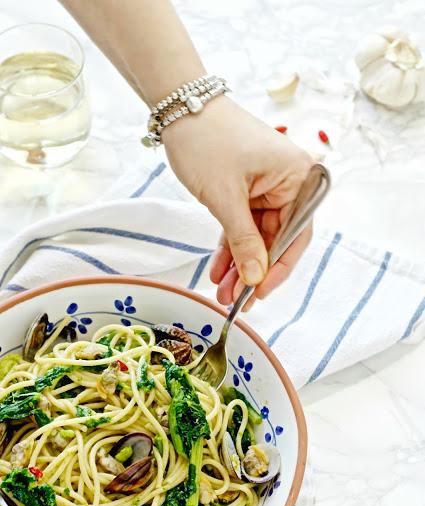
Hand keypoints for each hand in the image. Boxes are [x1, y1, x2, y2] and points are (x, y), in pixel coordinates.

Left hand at [163, 96, 312, 309]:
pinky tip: (218, 271)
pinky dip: (230, 247)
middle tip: (234, 300)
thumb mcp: (226, 197)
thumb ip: (243, 241)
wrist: (181, 107)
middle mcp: (290, 184)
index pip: (295, 235)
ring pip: (256, 238)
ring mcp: (268, 188)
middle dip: (252, 271)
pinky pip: (242, 226)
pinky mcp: (248, 191)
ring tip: (221, 292)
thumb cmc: (207, 140)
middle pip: (276, 240)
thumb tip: (256, 278)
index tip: (258, 292)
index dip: (277, 268)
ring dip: (239, 264)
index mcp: (299, 178)